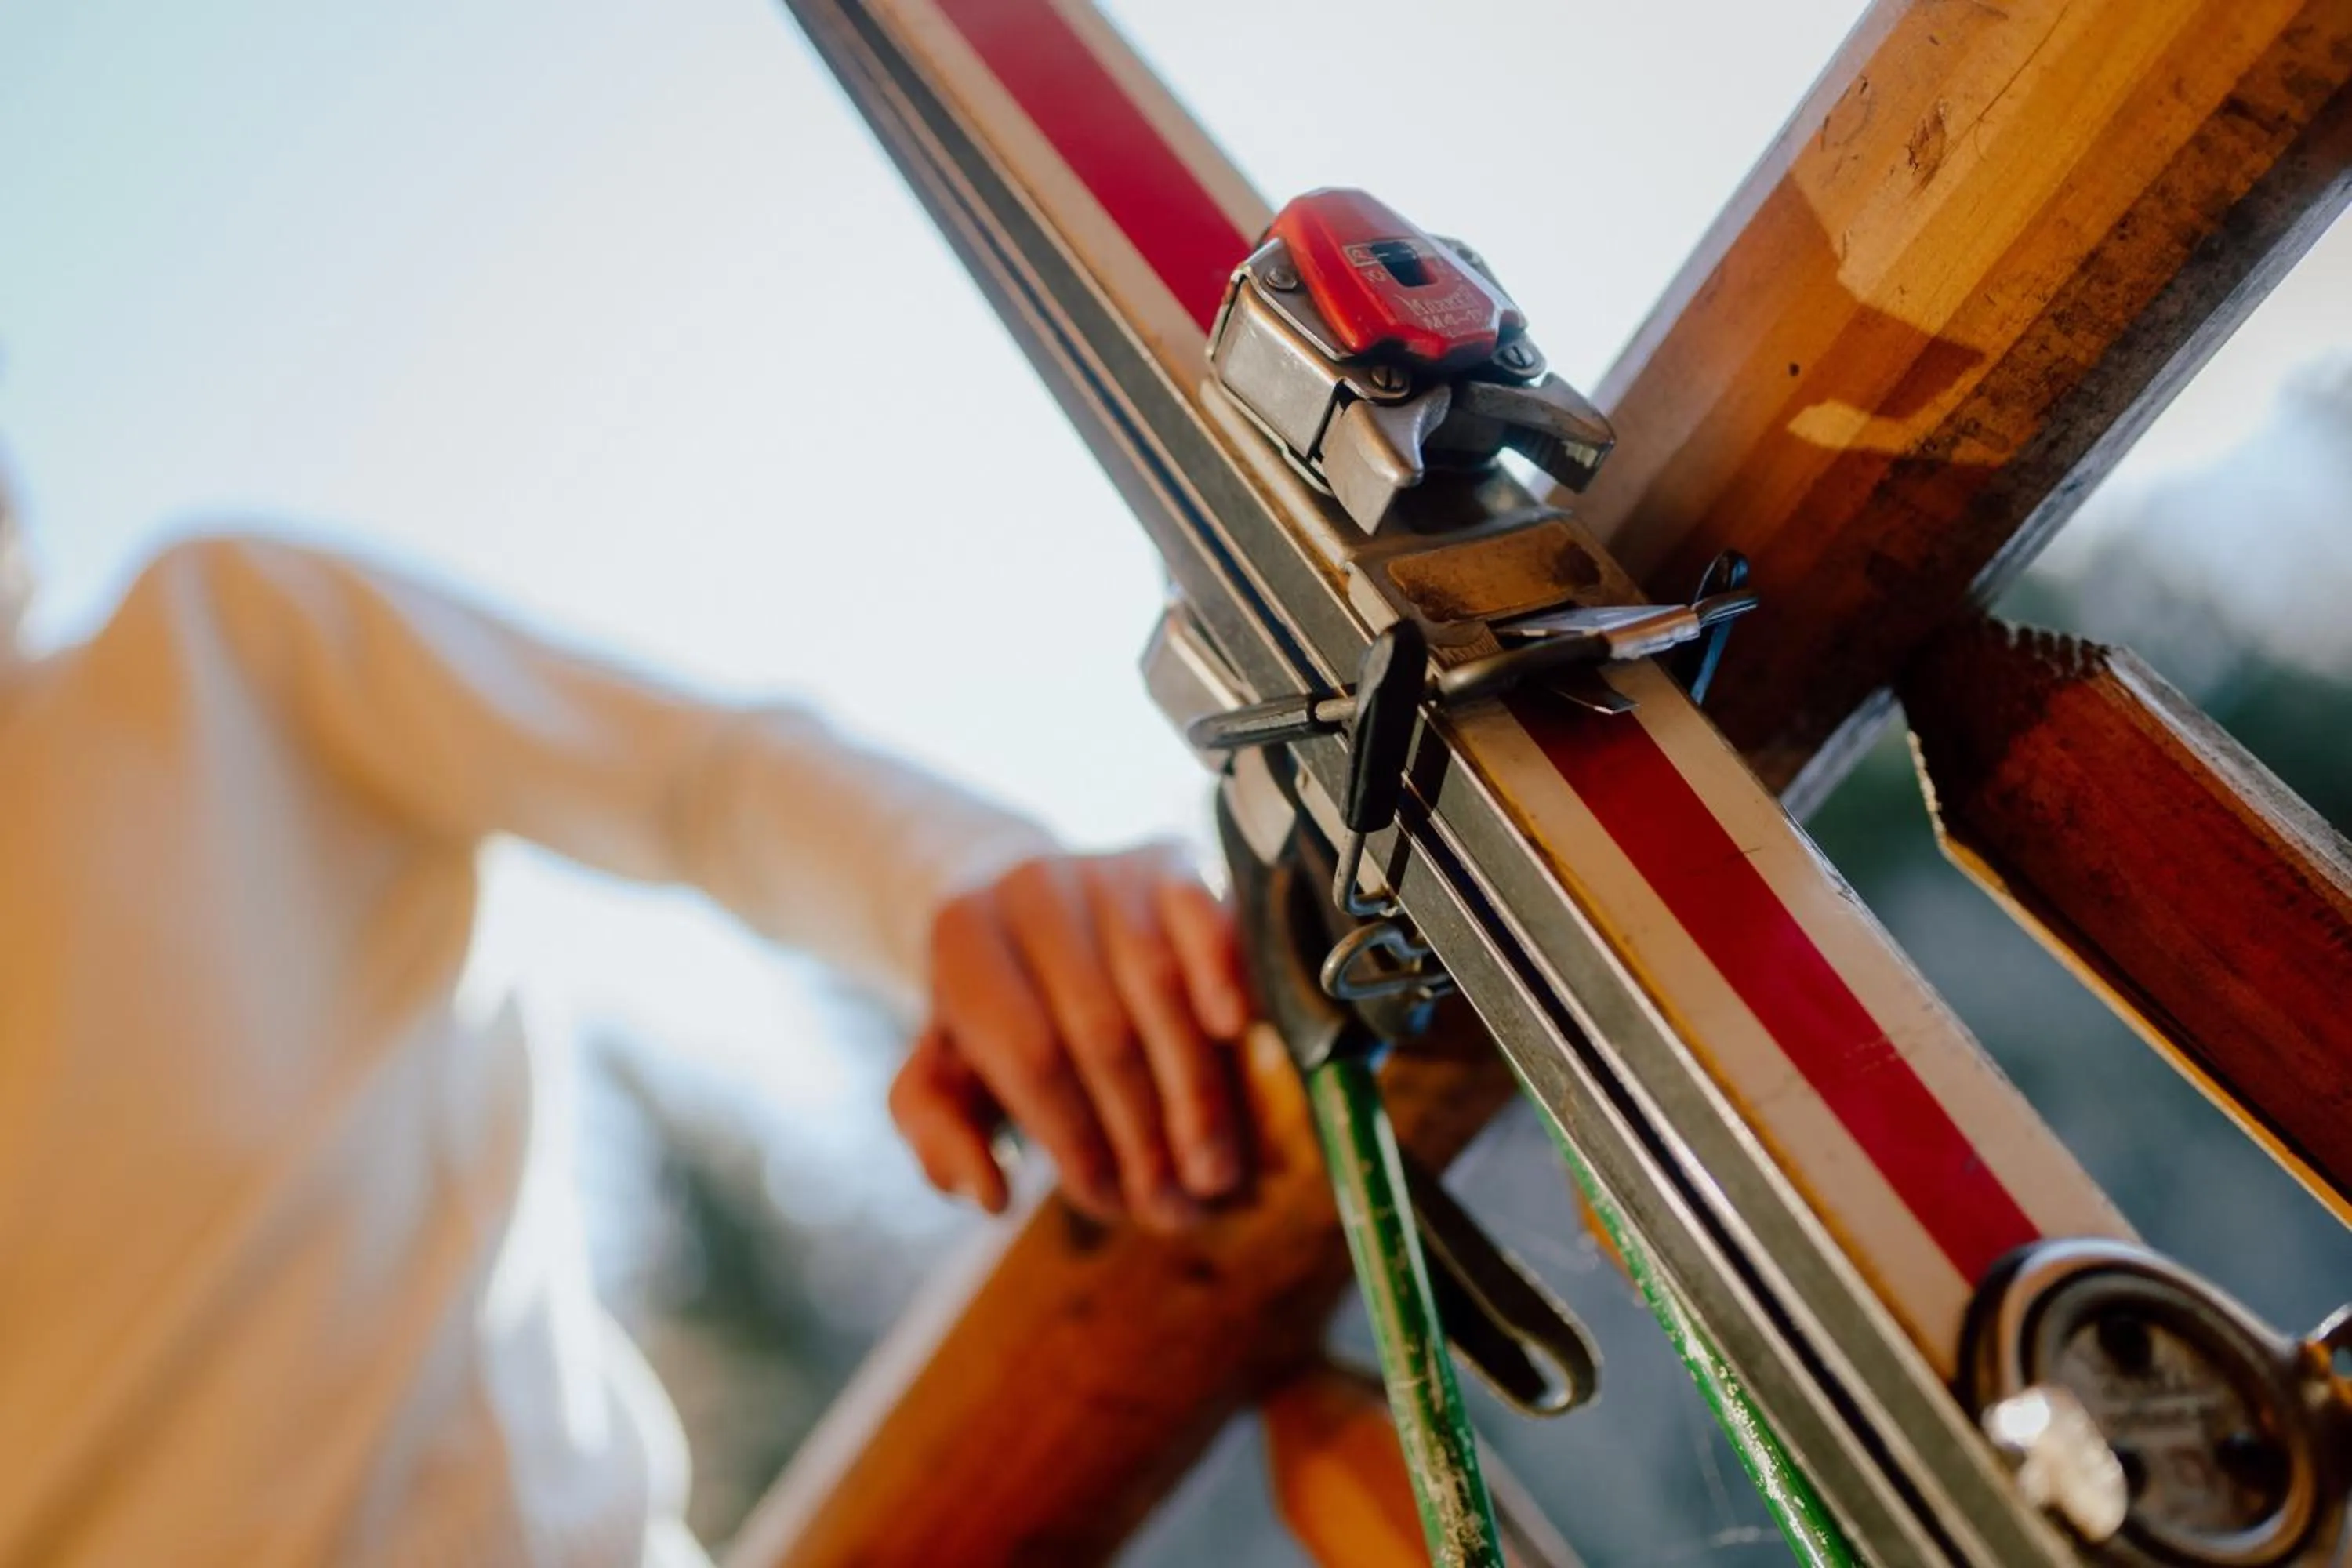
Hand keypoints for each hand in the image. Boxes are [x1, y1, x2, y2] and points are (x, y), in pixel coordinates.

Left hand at [888, 845, 1251, 1230]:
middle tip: (1175, 1207)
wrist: (1033, 906)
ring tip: (1215, 1175)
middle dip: (1145, 1136)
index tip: (1110, 1202)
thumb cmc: (994, 1006)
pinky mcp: (1174, 859)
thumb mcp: (941, 1067)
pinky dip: (1224, 972)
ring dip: (1197, 1095)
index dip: (1076, 1141)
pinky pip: (1206, 917)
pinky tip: (1238, 1033)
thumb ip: (937, 1131)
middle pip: (1101, 1033)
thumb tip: (988, 1192)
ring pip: (1162, 990)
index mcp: (961, 937)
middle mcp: (1031, 889)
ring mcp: (1106, 869)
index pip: (1028, 1057)